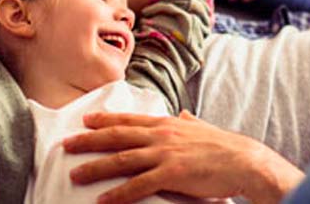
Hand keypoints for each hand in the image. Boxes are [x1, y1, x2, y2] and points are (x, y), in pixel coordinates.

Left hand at [63, 110, 302, 203]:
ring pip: (122, 159)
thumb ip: (189, 121)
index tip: (85, 120)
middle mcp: (161, 135)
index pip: (129, 119)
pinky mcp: (171, 173)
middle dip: (89, 140)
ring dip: (96, 167)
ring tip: (75, 174)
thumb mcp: (202, 127)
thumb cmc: (223, 146)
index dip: (105, 120)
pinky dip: (118, 193)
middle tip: (66, 145)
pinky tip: (103, 200)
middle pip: (118, 136)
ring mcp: (165, 153)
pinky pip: (138, 185)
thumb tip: (184, 114)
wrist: (243, 159)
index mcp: (167, 124)